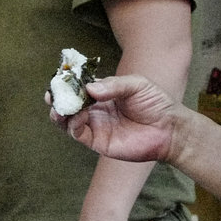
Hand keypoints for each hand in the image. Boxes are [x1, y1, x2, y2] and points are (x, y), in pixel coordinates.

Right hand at [61, 74, 182, 165]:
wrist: (169, 129)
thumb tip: (89, 87)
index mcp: (103, 94)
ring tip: (59, 108)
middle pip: (70, 104)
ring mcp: (96, 126)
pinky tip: (73, 119)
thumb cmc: (156, 103)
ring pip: (69, 120)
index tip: (59, 79)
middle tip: (52, 95)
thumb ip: (113, 85)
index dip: (68, 84)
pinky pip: (78, 133)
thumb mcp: (136, 85)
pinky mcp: (98, 141)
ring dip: (61, 113)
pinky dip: (71, 126)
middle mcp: (96, 110)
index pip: (80, 88)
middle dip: (59, 99)